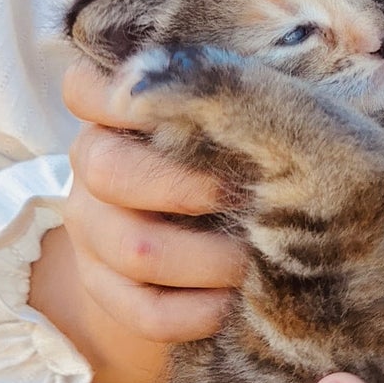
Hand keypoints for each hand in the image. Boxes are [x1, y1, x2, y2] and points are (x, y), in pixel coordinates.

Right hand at [27, 57, 247, 382]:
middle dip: (189, 189)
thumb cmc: (239, 156)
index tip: (187, 106)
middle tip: (250, 198)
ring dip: (206, 260)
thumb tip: (299, 69)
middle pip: (111, 171)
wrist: (205, 243)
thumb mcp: (238, 118)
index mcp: (115, 110)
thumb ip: (244, 92)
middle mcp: (91, 163)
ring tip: (256, 259)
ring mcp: (90, 229)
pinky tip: (233, 305)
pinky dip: (195, 313)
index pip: (84, 88)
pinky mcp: (103, 289)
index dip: (122, 96)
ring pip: (134, 248)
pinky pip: (143, 310)